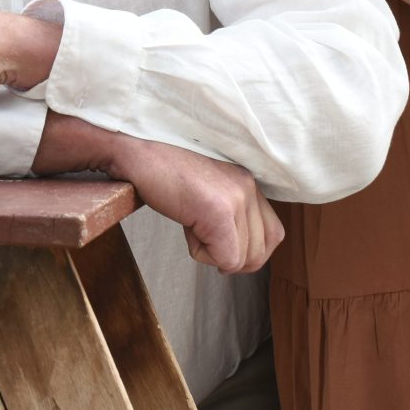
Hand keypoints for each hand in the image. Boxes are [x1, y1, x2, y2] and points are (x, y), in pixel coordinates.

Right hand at [111, 136, 283, 273]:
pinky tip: (186, 228)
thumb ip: (231, 211)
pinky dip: (202, 254)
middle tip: (200, 236)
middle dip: (230, 258)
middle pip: (260, 252)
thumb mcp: (208, 188)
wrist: (136, 150)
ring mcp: (236, 197)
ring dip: (213, 254)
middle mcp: (249, 187)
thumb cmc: (162, 170)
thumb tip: (238, 257)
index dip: (245, 250)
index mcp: (249, 181)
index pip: (273, 234)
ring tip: (190, 226)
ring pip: (243, 259)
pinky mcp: (219, 211)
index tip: (217, 242)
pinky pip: (226, 259)